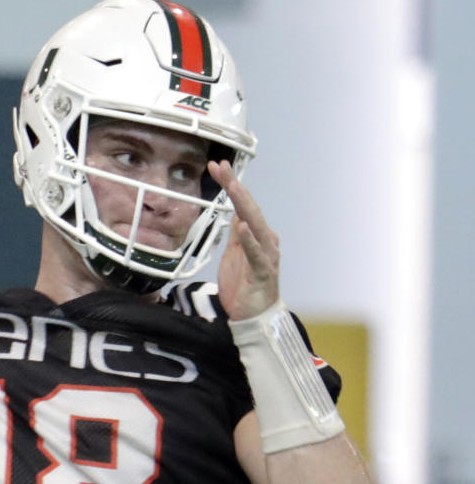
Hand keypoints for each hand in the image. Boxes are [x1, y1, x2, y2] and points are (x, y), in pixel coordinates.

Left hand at [209, 160, 279, 320]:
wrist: (253, 316)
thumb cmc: (244, 285)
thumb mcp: (234, 254)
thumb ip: (236, 234)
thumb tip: (235, 213)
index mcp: (256, 235)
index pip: (242, 205)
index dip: (230, 185)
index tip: (216, 166)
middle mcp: (265, 240)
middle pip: (249, 209)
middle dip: (235, 187)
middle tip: (222, 167)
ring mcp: (266, 255)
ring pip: (255, 225)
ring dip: (244, 205)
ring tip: (233, 187)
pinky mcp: (263, 272)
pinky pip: (256, 254)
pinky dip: (250, 240)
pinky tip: (243, 226)